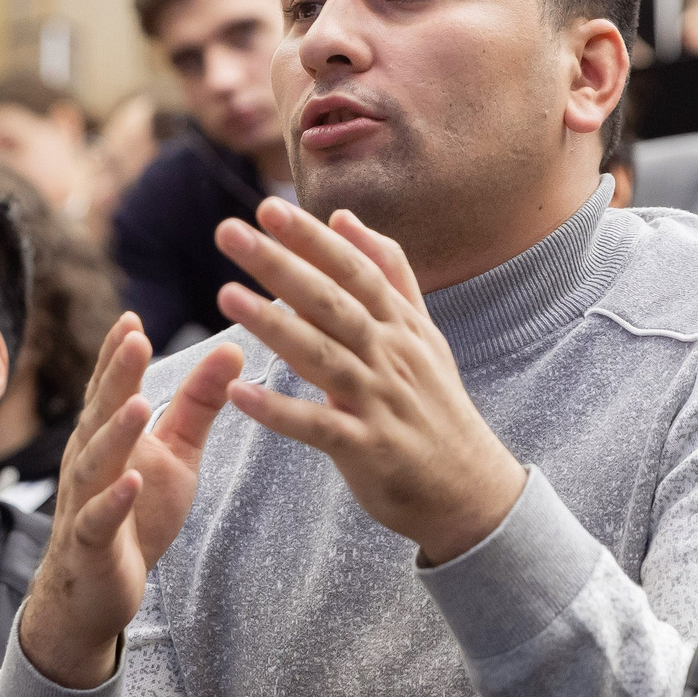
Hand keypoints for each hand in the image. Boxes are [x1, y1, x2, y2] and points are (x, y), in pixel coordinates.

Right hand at [16, 314, 240, 689]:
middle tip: (135, 340)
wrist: (94, 590)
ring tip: (139, 404)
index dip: (118, 353)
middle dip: (117, 376)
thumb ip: (198, 403)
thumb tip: (233, 348)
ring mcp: (84, 500)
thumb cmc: (135, 513)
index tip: (133, 318)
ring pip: (97, 460)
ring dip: (116, 432)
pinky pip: (98, 519)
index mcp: (106, 433)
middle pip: (101, 411)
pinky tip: (130, 481)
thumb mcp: (175, 453)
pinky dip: (112, 500)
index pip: (110, 386)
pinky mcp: (90, 543)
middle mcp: (88, 459)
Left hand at [214, 199, 526, 566]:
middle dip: (281, 264)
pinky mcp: (368, 449)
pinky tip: (240, 392)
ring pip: (322, 356)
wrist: (471, 489)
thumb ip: (387, 274)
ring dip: (273, 325)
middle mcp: (392, 356)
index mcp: (401, 325)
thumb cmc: (435, 406)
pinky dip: (279, 411)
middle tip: (230, 232)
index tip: (268, 207)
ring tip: (226, 295)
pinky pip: (318, 427)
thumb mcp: (423, 333)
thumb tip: (345, 218)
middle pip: (332, 302)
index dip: (311, 238)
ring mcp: (381, 402)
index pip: (353, 270)